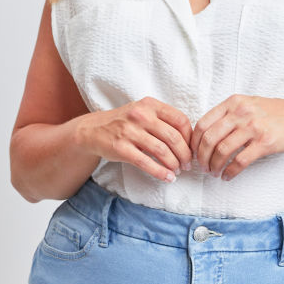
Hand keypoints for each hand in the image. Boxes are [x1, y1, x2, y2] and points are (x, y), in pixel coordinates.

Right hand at [74, 97, 193, 182]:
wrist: (93, 130)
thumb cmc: (125, 122)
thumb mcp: (143, 112)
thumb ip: (163, 120)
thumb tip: (189, 140)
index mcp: (150, 105)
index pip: (180, 120)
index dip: (189, 137)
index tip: (191, 148)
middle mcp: (141, 115)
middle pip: (173, 137)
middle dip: (184, 154)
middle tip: (187, 164)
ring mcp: (130, 131)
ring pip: (162, 151)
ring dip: (174, 164)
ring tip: (177, 171)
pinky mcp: (121, 148)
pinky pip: (146, 163)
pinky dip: (160, 172)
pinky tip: (167, 178)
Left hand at [190, 95, 283, 181]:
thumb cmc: (275, 113)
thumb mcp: (249, 105)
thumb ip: (228, 115)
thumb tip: (204, 135)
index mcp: (233, 102)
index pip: (203, 123)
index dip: (194, 142)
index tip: (193, 153)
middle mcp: (241, 113)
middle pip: (209, 139)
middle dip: (202, 157)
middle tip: (202, 167)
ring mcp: (254, 127)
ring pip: (222, 151)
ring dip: (214, 166)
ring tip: (214, 173)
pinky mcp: (265, 143)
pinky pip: (240, 161)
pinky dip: (230, 172)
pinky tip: (228, 176)